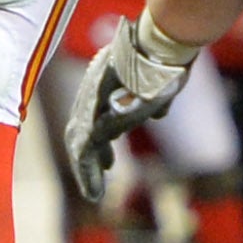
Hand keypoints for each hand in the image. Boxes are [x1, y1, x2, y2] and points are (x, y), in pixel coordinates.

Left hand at [63, 15, 201, 202]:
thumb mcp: (157, 83)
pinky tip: (94, 192)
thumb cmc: (163, 60)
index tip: (107, 161)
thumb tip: (158, 115)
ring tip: (94, 192)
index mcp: (102, 83)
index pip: (94, 116)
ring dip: (87, 172)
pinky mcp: (94, 123)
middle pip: (82, 131)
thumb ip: (153, 101)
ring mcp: (89, 109)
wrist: (155, 50)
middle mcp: (90, 95)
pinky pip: (84, 155)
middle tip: (98, 178)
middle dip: (90, 158)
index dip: (99, 139)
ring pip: (80, 146)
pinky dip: (87, 175)